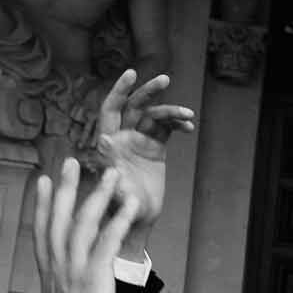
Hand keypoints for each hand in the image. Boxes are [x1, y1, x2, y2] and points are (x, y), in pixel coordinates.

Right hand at [32, 159, 137, 292]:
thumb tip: (75, 290)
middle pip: (57, 218)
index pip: (41, 232)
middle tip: (70, 161)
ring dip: (97, 195)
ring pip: (82, 223)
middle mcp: (57, 268)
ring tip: (110, 174)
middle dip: (64, 188)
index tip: (41, 181)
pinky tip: (129, 205)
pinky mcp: (93, 279)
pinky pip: (106, 242)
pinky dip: (118, 220)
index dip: (40, 205)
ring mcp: (74, 272)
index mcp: (49, 275)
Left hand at [90, 69, 195, 243]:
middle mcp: (123, 137)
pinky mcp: (155, 148)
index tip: (132, 73)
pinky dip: (177, 126)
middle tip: (164, 79)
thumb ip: (110, 164)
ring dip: (171, 111)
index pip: (111, 108)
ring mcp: (140, 141)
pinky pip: (166, 130)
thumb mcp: (116, 189)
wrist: (139, 218)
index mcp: (109, 142)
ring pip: (154, 117)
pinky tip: (189, 128)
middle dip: (149, 91)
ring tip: (188, 115)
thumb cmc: (123, 208)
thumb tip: (104, 139)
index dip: (120, 90)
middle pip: (135, 106)